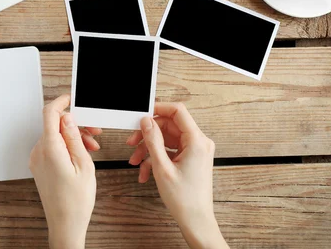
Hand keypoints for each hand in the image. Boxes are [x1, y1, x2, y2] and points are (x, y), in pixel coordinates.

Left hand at [30, 94, 101, 248]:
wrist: (65, 224)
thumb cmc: (76, 201)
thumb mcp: (84, 164)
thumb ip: (74, 138)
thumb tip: (68, 118)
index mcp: (50, 149)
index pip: (49, 113)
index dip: (61, 102)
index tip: (72, 98)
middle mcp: (39, 152)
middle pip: (55, 125)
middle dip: (75, 124)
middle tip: (94, 131)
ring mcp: (37, 159)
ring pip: (55, 136)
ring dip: (73, 136)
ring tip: (91, 147)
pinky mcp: (39, 166)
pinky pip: (52, 147)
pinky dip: (66, 146)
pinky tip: (80, 155)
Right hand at [127, 103, 228, 248]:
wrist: (196, 220)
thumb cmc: (184, 198)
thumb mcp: (162, 167)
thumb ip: (153, 140)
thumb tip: (146, 121)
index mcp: (197, 141)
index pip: (177, 112)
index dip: (158, 109)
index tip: (142, 114)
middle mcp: (199, 142)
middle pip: (168, 126)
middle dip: (148, 135)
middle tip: (131, 143)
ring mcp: (195, 151)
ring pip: (166, 139)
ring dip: (148, 149)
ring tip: (135, 162)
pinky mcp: (190, 158)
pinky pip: (170, 151)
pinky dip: (156, 158)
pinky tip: (144, 172)